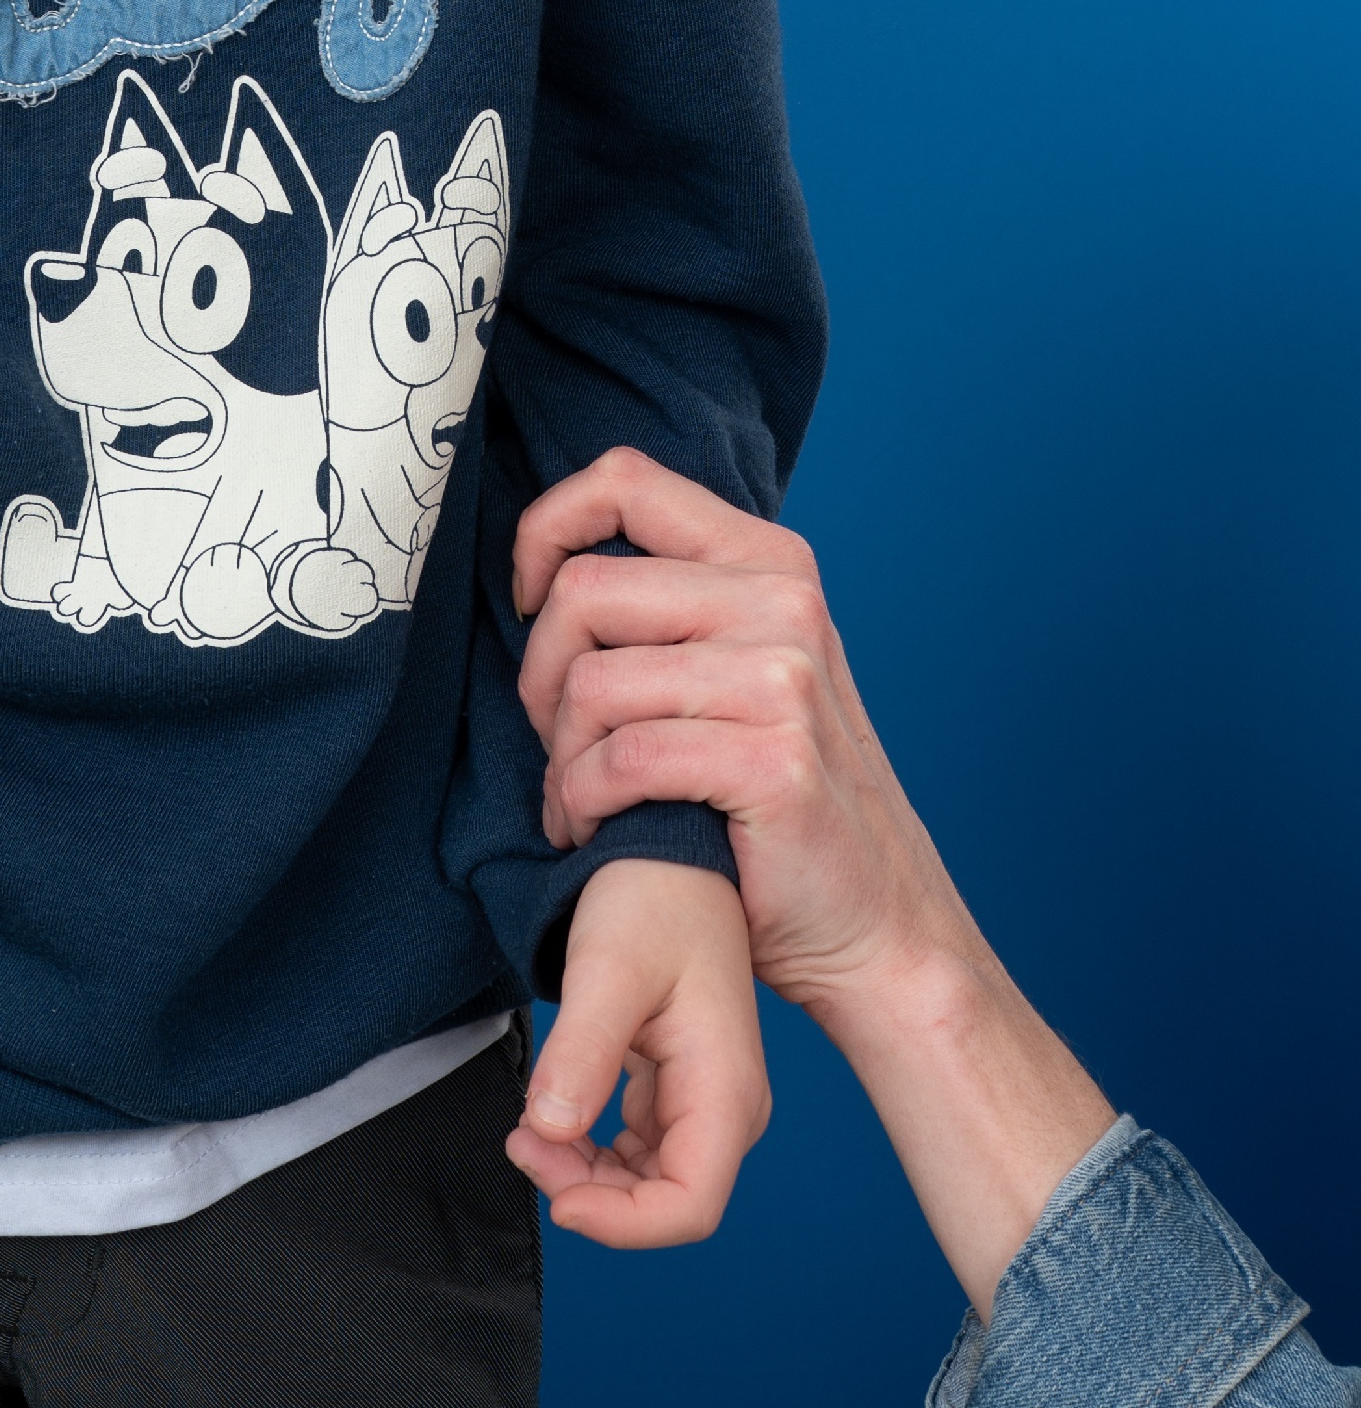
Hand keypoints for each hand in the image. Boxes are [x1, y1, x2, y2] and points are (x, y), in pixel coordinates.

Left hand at [505, 856, 768, 1246]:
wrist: (665, 850)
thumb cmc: (651, 898)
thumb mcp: (607, 968)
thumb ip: (581, 1052)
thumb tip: (551, 1130)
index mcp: (726, 1089)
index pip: (690, 1207)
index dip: (622, 1224)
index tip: (556, 1196)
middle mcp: (727, 1106)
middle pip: (663, 1201)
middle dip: (588, 1191)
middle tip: (522, 1139)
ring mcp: (704, 1099)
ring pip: (645, 1181)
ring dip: (584, 1172)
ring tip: (530, 1126)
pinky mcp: (677, 1086)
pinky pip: (635, 1147)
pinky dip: (589, 1147)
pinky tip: (554, 1112)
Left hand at [511, 447, 966, 1010]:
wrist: (879, 928)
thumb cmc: (777, 801)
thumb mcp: (745, 668)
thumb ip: (675, 606)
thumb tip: (546, 567)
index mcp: (769, 561)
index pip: (625, 480)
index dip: (547, 527)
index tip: (528, 598)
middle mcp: (782, 602)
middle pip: (584, 591)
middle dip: (538, 676)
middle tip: (554, 741)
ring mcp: (783, 678)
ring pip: (592, 683)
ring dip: (560, 758)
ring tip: (578, 800)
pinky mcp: (772, 760)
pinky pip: (622, 760)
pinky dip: (584, 803)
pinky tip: (595, 831)